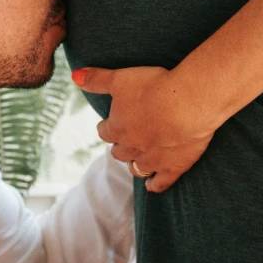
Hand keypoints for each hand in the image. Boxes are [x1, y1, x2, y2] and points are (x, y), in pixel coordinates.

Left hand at [71, 66, 215, 192]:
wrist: (187, 102)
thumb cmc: (153, 87)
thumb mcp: (120, 78)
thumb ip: (97, 79)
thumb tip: (74, 76)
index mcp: (117, 127)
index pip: (104, 132)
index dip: (106, 127)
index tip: (109, 124)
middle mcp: (131, 147)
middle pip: (119, 152)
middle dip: (120, 146)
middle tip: (126, 140)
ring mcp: (151, 160)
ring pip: (137, 168)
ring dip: (134, 164)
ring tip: (136, 161)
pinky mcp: (173, 167)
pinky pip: (160, 182)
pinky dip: (154, 185)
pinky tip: (151, 186)